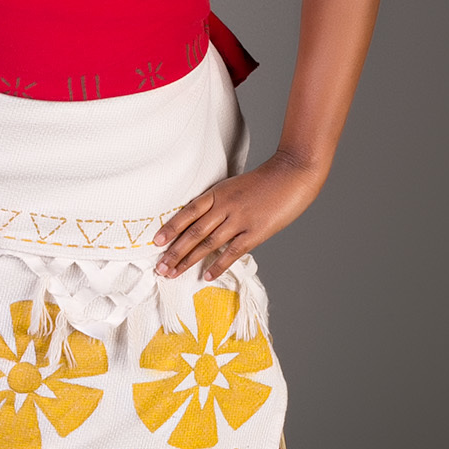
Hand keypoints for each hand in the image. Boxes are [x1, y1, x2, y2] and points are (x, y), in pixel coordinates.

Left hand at [152, 153, 327, 279]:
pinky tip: (206, 276)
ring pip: (207, 243)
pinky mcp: (255, 232)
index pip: (188, 212)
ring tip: (173, 273)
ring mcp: (240, 220)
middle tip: (160, 268)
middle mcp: (225, 207)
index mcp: (218, 193)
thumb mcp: (235, 186)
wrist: (293, 173)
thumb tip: (203, 221)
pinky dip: (218, 265)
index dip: (170, 228)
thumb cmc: (265, 181)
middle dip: (174, 252)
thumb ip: (219, 202)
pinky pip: (232, 252)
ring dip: (188, 260)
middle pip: (193, 232)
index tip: (156, 242)